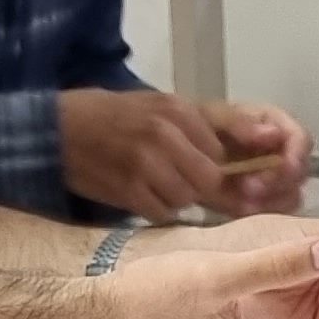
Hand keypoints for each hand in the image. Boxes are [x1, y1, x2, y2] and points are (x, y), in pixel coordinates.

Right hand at [61, 87, 232, 221]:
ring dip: (174, 199)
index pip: (221, 152)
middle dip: (198, 186)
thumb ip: (204, 125)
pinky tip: (137, 193)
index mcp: (176, 109)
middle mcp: (165, 133)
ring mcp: (146, 163)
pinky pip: (160, 212)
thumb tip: (263, 142)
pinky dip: (154, 209)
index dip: (213, 166)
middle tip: (174, 180)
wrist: (54, 130)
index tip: (198, 169)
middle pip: (209, 179)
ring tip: (151, 184)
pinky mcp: (127, 189)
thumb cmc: (110, 117)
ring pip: (186, 199)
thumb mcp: (157, 106)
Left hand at [202, 101, 311, 215]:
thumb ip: (241, 123)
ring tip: (242, 203)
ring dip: (269, 202)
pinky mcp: (262, 202)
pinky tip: (238, 210)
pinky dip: (258, 214)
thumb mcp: (214, 117)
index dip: (298, 154)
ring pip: (290, 197)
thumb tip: (273, 134)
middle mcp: (280, 153)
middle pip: (298, 173)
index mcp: (275, 126)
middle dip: (276, 182)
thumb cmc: (198, 127)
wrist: (178, 154)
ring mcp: (273, 181)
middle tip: (248, 188)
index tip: (287, 167)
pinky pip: (272, 214)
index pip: (301, 139)